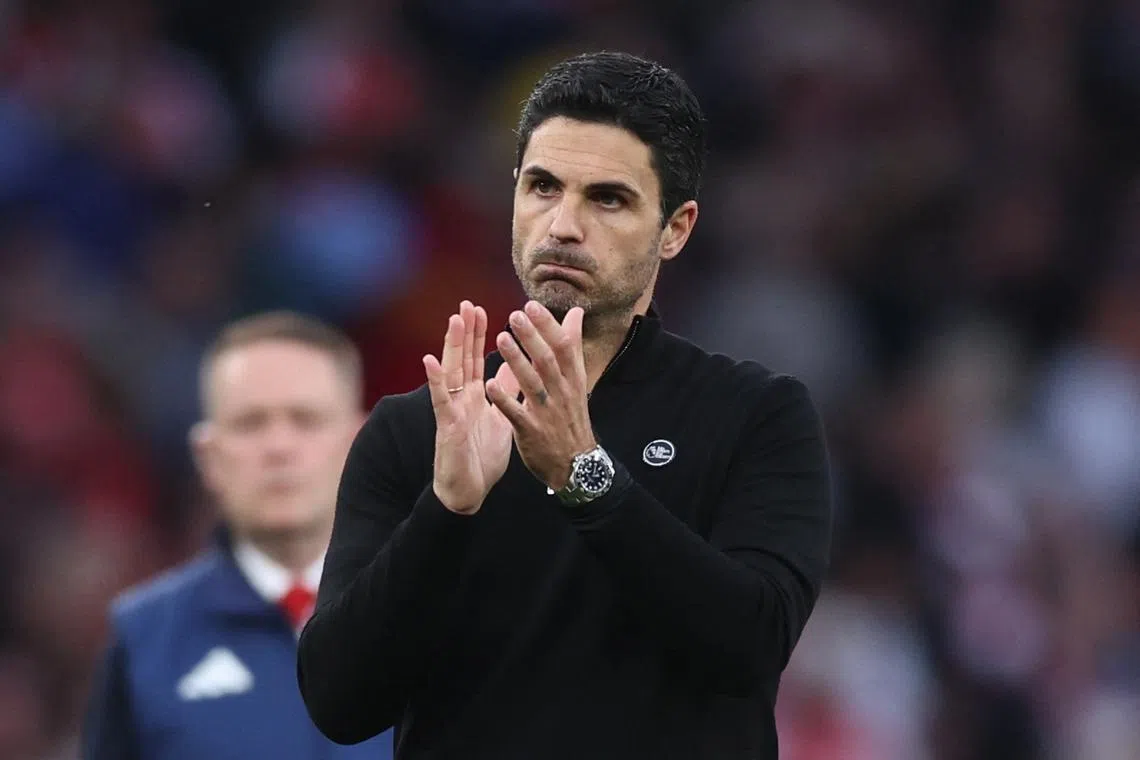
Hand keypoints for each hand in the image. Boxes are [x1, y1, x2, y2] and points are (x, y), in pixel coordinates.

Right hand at [423, 301, 518, 513]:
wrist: (470, 492)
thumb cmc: (482, 457)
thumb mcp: (501, 418)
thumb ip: (506, 392)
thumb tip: (514, 367)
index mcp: (475, 397)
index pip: (475, 359)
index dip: (477, 335)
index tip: (480, 309)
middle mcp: (461, 399)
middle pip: (462, 359)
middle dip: (465, 332)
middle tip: (467, 304)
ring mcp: (452, 411)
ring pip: (451, 373)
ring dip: (451, 346)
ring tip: (454, 320)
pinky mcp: (448, 427)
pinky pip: (441, 401)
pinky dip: (436, 380)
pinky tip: (430, 361)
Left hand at [485, 301, 595, 490]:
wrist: (576, 464)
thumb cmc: (571, 417)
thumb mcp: (578, 381)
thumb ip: (573, 347)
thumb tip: (576, 313)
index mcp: (572, 379)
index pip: (564, 347)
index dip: (548, 326)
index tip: (532, 306)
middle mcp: (561, 393)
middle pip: (548, 361)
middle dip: (532, 337)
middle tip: (516, 314)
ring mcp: (546, 413)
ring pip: (532, 383)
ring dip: (516, 361)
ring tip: (501, 339)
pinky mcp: (531, 432)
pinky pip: (516, 414)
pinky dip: (504, 400)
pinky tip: (489, 385)